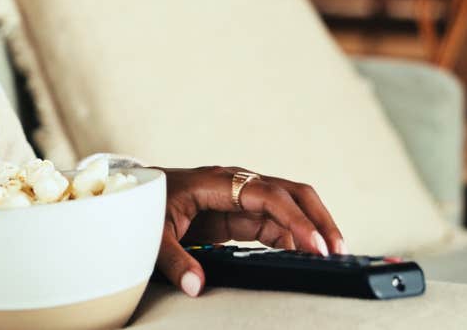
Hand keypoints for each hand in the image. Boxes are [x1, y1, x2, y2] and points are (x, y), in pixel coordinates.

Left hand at [154, 166, 346, 297]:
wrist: (128, 193)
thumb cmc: (141, 204)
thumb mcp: (152, 233)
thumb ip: (174, 259)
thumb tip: (196, 285)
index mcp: (216, 182)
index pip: (268, 195)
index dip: (295, 220)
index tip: (315, 246)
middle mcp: (234, 185)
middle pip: (291, 193)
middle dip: (318, 219)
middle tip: (339, 251)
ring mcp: (239, 198)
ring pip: (289, 207)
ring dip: (312, 228)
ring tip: (332, 257)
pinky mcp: (238, 215)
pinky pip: (276, 223)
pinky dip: (295, 238)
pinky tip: (306, 257)